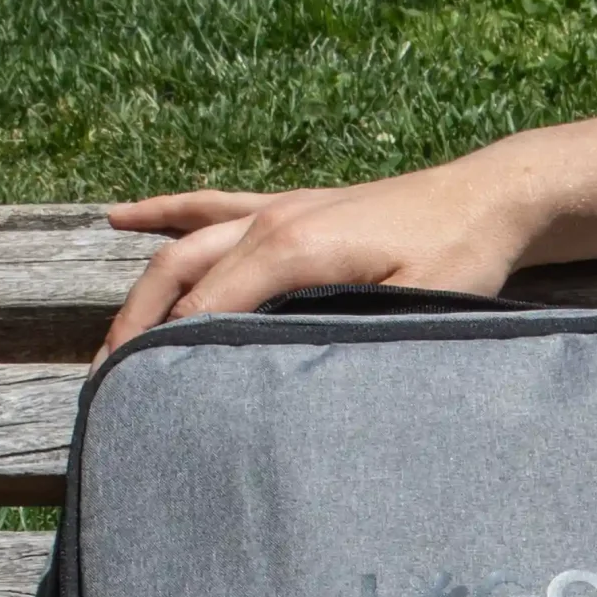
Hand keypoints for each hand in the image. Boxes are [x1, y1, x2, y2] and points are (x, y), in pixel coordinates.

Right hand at [100, 159, 540, 352]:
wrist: (490, 196)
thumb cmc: (461, 257)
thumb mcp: (413, 310)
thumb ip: (351, 337)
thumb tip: (297, 378)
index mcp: (294, 250)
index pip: (206, 307)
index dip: (167, 353)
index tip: (139, 400)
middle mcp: (272, 222)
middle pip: (178, 276)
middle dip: (136, 329)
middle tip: (107, 384)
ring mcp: (277, 208)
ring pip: (184, 246)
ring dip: (141, 290)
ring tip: (110, 340)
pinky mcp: (291, 205)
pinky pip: (211, 208)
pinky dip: (164, 213)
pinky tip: (122, 218)